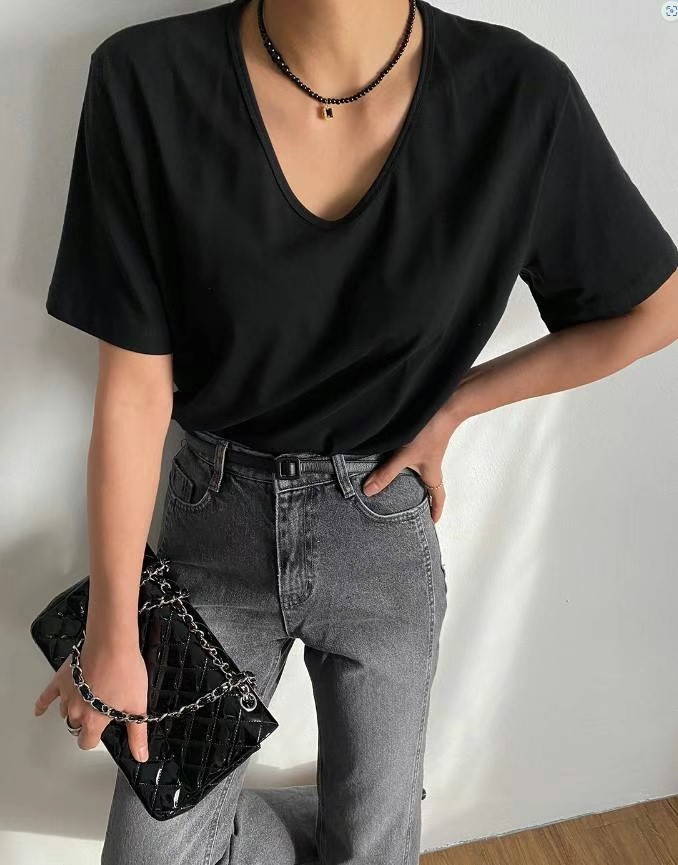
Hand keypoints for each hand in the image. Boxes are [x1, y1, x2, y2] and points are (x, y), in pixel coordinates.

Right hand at [33, 636, 150, 762]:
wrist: (112, 643)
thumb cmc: (124, 670)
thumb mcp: (137, 705)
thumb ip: (137, 734)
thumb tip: (140, 755)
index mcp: (93, 720)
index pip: (87, 742)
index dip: (95, 739)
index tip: (102, 734)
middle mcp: (76, 710)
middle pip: (76, 726)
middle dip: (86, 723)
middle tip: (99, 713)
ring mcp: (67, 694)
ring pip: (65, 711)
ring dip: (74, 710)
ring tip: (87, 702)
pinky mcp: (62, 679)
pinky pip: (47, 695)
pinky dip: (43, 704)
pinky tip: (40, 710)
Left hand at [362, 408, 457, 522]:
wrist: (443, 405)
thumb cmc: (429, 433)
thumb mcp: (405, 456)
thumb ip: (386, 473)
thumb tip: (368, 492)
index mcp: (432, 475)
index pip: (438, 497)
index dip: (436, 510)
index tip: (433, 522)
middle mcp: (431, 466)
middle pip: (428, 487)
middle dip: (422, 498)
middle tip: (412, 508)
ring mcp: (427, 453)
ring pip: (420, 473)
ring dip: (412, 481)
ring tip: (397, 487)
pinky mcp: (422, 441)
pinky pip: (414, 458)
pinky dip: (406, 465)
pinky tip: (393, 461)